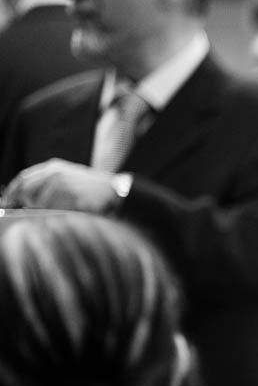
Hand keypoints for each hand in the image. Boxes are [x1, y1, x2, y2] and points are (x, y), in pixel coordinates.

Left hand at [0, 159, 117, 212]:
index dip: (12, 193)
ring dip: (45, 213)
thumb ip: (48, 186)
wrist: (118, 193)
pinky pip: (54, 212)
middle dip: (25, 204)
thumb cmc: (94, 192)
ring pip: (39, 204)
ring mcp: (62, 185)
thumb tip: (25, 201)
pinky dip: (58, 217)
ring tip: (63, 213)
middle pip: (26, 191)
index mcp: (54, 168)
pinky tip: (70, 215)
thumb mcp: (70, 181)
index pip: (23, 179)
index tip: (6, 205)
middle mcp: (54, 174)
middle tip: (29, 214)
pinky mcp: (70, 198)